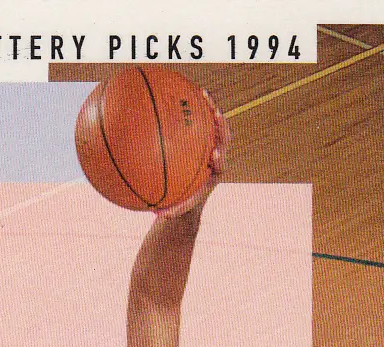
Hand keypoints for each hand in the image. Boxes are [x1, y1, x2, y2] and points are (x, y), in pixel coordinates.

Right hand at [156, 89, 229, 219]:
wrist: (194, 192)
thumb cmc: (185, 201)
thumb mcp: (178, 207)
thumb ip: (172, 211)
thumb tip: (158, 216)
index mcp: (214, 174)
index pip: (220, 166)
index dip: (219, 159)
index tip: (214, 154)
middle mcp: (217, 157)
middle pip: (224, 138)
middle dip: (221, 127)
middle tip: (215, 115)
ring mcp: (213, 144)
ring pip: (217, 124)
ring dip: (212, 109)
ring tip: (203, 94)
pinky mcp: (207, 137)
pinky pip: (204, 120)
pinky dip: (198, 109)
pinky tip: (186, 94)